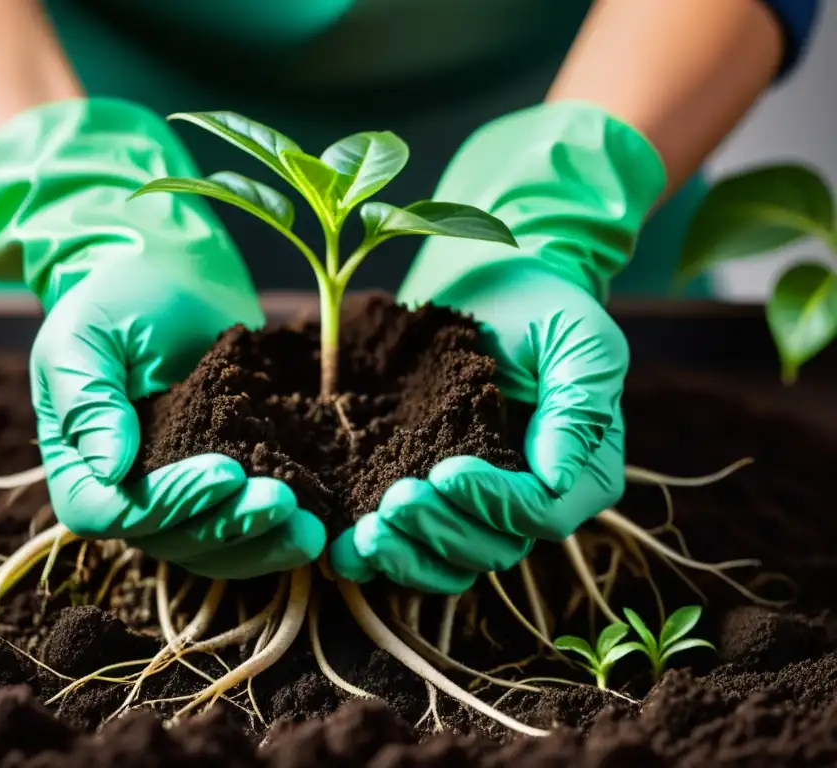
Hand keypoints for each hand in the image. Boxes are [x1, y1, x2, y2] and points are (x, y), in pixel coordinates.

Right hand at [32, 256, 325, 578]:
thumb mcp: (86, 336)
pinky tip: (320, 520)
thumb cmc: (118, 298)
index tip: (227, 473)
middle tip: (283, 502)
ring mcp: (176, 496)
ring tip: (312, 529)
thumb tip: (111, 470)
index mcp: (79, 468)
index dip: (169, 505)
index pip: (113, 514)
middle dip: (230, 526)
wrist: (169, 275)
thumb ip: (88, 400)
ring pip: (213, 545)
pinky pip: (244, 527)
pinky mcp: (221, 485)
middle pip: (171, 540)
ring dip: (263, 543)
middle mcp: (126, 495)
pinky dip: (277, 531)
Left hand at [327, 102, 661, 592]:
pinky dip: (380, 556)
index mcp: (578, 475)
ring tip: (364, 536)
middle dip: (441, 532)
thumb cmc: (542, 306)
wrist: (489, 288)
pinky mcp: (434, 502)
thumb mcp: (578, 340)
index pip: (541, 515)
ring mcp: (479, 510)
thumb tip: (559, 478)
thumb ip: (577, 405)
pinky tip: (343, 548)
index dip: (494, 504)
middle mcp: (531, 505)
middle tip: (394, 502)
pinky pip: (412, 547)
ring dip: (407, 556)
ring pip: (449, 562)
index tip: (447, 472)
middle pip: (491, 548)